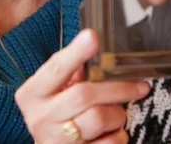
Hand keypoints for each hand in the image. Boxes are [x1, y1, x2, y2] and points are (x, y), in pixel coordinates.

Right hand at [15, 29, 149, 142]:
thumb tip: (91, 43)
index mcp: (32, 93)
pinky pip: (109, 143)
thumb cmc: (54, 116)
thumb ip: (69, 71)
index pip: (56, 69)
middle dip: (117, 89)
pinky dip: (118, 136)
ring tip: (116, 113)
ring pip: (99, 118)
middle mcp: (40, 117)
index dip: (76, 53)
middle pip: (84, 95)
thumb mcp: (53, 92)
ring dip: (117, 114)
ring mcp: (56, 140)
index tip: (92, 37)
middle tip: (138, 86)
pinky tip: (111, 133)